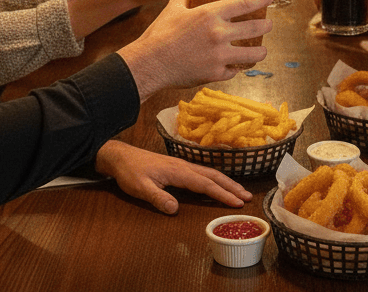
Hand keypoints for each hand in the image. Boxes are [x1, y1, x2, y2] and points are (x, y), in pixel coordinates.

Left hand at [95, 140, 250, 214]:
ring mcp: (182, 165)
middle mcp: (184, 166)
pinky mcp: (178, 167)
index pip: (205, 184)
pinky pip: (202, 172)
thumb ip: (158, 198)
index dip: (222, 194)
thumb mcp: (140, 188)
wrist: (120, 157)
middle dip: (232, 186)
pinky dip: (215, 179)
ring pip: (210, 173)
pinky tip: (218, 184)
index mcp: (178, 171)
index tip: (237, 203)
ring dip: (226, 182)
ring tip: (240, 191)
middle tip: (247, 197)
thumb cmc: (130, 172)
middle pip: (213, 176)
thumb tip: (175, 209)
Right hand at [118, 0, 272, 98]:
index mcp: (210, 14)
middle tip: (268, 24)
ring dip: (261, 50)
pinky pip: (234, 71)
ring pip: (254, 54)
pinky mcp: (216, 74)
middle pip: (256, 28)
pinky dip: (235, 68)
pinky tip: (235, 65)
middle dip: (267, 25)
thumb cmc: (160, 33)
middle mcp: (219, 34)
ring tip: (261, 49)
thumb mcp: (173, 7)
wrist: (150, 62)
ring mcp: (220, 56)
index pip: (245, 3)